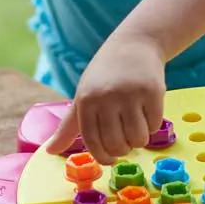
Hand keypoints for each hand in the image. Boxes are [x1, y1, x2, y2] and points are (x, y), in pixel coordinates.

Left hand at [45, 34, 166, 163]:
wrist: (135, 44)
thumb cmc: (105, 75)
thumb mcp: (83, 96)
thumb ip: (68, 126)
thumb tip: (50, 151)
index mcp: (86, 101)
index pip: (93, 142)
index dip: (103, 157)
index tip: (111, 159)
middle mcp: (107, 97)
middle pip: (117, 144)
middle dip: (123, 149)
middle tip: (125, 141)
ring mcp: (131, 94)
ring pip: (139, 139)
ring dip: (139, 140)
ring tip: (136, 127)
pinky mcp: (152, 92)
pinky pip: (154, 125)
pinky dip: (152, 126)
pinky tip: (147, 114)